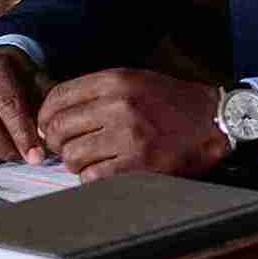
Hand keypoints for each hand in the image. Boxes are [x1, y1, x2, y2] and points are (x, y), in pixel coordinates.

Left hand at [37, 69, 229, 179]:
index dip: (44, 116)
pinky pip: (93, 177)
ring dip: (75, 162)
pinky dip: (93, 177)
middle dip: (57, 142)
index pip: (58, 97)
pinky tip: (106, 170)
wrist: (213, 122)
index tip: (47, 128)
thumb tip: (53, 117)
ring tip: (90, 160)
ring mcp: (128, 136)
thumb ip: (96, 94)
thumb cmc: (171, 103)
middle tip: (66, 148)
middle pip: (59, 128)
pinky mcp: (138, 164)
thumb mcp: (134, 81)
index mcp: (115, 81)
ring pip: (72, 156)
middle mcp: (119, 105)